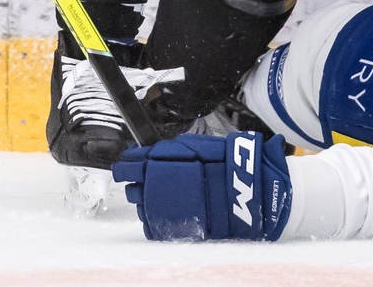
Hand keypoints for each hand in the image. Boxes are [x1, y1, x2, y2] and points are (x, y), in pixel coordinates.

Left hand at [112, 131, 292, 241]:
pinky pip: (152, 224)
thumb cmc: (224, 163)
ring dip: (145, 199)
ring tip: (162, 194)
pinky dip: (156, 217)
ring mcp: (163, 209)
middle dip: (137, 182)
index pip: (128, 165)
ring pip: (140, 206)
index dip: (125, 165)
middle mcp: (156, 186)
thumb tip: (142, 153)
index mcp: (160, 162)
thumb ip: (167, 151)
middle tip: (147, 179)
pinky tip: (166, 210)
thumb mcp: (194, 145)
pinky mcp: (173, 227)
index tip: (126, 165)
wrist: (247, 188)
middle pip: (131, 187)